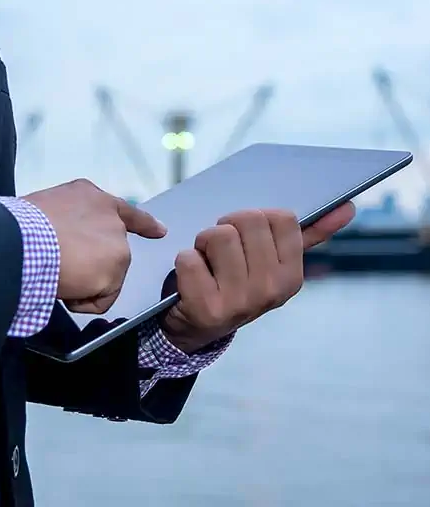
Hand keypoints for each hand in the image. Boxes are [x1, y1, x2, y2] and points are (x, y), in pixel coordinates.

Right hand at [24, 179, 165, 314]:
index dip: (144, 223)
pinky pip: (101, 299)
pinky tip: (67, 286)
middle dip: (94, 266)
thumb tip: (65, 241)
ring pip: (106, 278)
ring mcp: (117, 243)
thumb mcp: (52, 207)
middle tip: (62, 266)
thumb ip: (71, 219)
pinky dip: (84, 301)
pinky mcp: (116, 268)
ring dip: (84, 283)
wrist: (24, 239)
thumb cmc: (24, 226)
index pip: (126, 212)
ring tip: (59, 272)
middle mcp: (111, 217)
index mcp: (94, 198)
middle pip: (112, 252)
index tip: (161, 231)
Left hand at [161, 202, 354, 353]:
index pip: (281, 217)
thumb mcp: (272, 260)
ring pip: (217, 235)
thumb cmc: (236, 280)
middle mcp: (272, 291)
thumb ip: (310, 234)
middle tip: (221, 252)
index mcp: (292, 276)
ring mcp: (241, 303)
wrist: (197, 325)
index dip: (256, 220)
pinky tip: (192, 281)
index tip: (247, 239)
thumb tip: (348, 207)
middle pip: (247, 220)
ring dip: (202, 243)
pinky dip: (184, 262)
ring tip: (207, 264)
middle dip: (226, 227)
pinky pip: (189, 258)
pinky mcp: (206, 309)